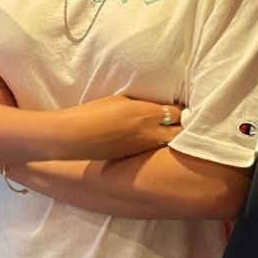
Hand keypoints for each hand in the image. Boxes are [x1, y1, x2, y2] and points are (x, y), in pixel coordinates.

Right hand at [59, 94, 182, 159]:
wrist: (76, 136)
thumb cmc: (95, 112)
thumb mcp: (120, 100)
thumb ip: (140, 104)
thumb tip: (149, 106)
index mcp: (148, 114)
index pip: (176, 113)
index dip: (179, 109)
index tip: (179, 107)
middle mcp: (151, 133)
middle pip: (180, 132)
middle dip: (182, 126)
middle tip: (180, 121)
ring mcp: (144, 148)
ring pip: (169, 144)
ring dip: (171, 137)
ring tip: (170, 132)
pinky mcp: (135, 157)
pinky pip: (154, 150)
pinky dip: (157, 145)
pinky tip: (151, 141)